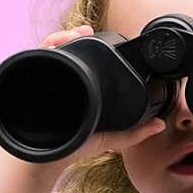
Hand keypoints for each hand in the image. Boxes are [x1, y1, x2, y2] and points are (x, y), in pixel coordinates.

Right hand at [38, 25, 166, 168]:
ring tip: (73, 34)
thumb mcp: (107, 138)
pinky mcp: (32, 83)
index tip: (100, 39)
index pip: (85, 60)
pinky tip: (56, 44)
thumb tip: (160, 125)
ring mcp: (47, 81)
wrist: (44, 160)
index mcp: (80, 89)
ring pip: (52, 50)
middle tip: (86, 32)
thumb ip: (133, 133)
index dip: (92, 47)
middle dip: (74, 36)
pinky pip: (37, 59)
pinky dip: (46, 47)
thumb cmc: (73, 148)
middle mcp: (63, 81)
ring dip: (62, 37)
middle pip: (67, 50)